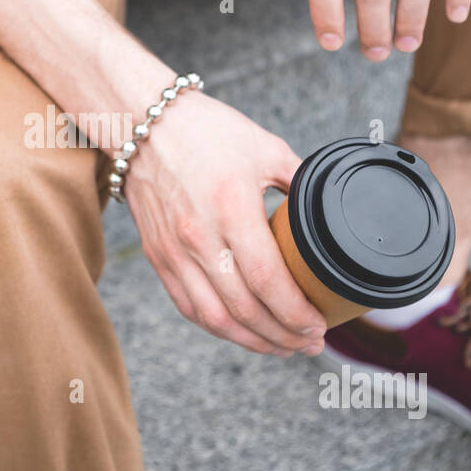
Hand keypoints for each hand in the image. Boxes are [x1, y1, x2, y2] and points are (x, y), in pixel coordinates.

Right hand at [124, 91, 326, 356]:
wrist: (142, 122)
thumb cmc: (206, 130)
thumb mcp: (266, 148)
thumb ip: (299, 181)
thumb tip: (328, 208)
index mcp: (232, 208)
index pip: (268, 281)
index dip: (297, 313)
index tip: (319, 325)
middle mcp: (199, 237)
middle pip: (244, 310)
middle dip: (283, 336)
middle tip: (310, 343)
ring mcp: (173, 251)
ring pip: (214, 319)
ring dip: (252, 341)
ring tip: (282, 347)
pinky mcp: (157, 256)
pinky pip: (188, 307)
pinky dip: (218, 327)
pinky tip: (242, 332)